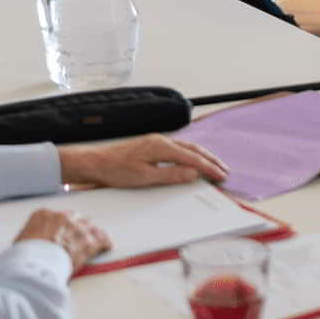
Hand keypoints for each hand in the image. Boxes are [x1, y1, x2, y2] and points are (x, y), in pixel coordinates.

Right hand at [14, 206, 111, 271]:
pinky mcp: (87, 242)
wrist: (34, 264)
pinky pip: (101, 240)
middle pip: (75, 218)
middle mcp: (61, 217)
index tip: (63, 229)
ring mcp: (76, 228)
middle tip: (80, 234)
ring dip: (92, 233)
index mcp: (43, 214)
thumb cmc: (23, 256)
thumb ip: (31, 236)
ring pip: (89, 226)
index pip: (57, 215)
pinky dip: (104, 243)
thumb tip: (31, 243)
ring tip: (97, 237)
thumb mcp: (21, 240)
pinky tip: (107, 246)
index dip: (62, 224)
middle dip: (78, 225)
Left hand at [57, 134, 230, 188]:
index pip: (193, 158)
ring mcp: (155, 141)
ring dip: (201, 156)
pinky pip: (176, 147)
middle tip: (224, 170)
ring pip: (185, 146)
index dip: (209, 168)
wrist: (95, 162)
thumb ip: (171, 175)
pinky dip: (189, 153)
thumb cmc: (116, 171)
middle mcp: (160, 140)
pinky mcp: (150, 145)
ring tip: (213, 165)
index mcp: (161, 147)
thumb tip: (193, 173)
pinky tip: (191, 159)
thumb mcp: (145, 178)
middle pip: (193, 149)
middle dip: (210, 160)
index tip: (222, 176)